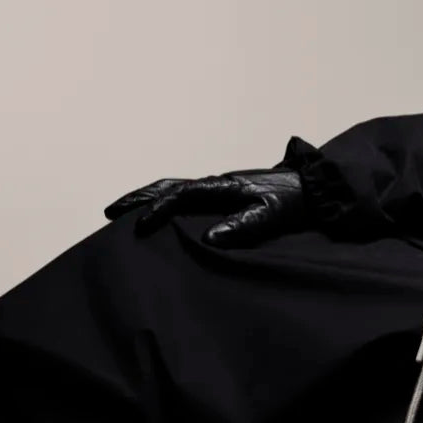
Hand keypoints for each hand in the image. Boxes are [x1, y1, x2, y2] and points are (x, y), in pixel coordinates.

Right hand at [104, 168, 306, 246]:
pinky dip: (166, 202)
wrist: (311, 189)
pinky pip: (187, 196)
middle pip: (169, 186)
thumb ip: (242, 226)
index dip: (159, 209)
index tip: (140, 226)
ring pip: (175, 188)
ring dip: (149, 198)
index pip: (181, 194)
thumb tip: (209, 239)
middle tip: (110, 211)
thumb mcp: (270, 216)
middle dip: (139, 198)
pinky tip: (160, 216)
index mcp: (224, 186)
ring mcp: (218, 187)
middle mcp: (216, 183)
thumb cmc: (292, 202)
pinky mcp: (223, 194)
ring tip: (124, 212)